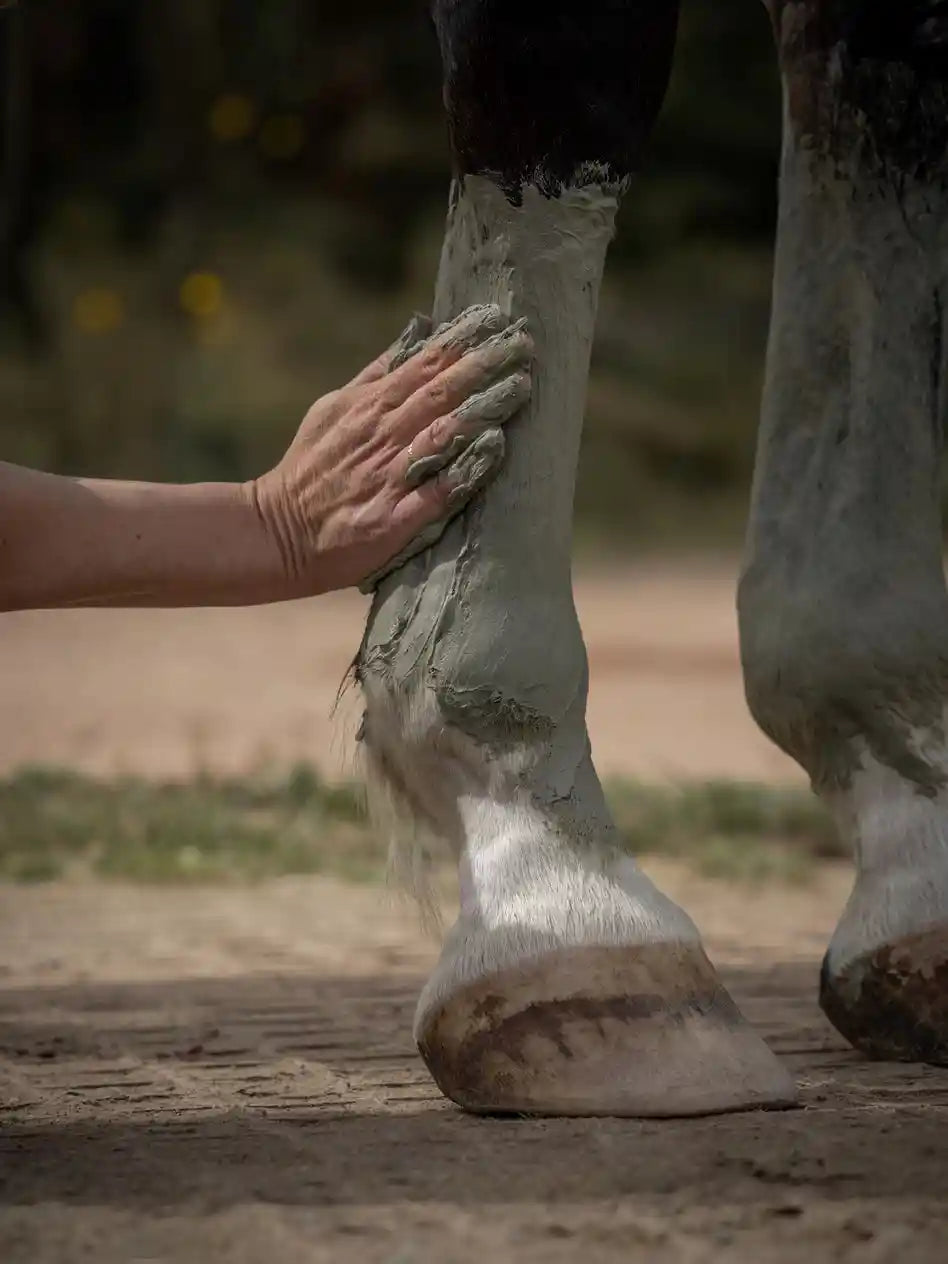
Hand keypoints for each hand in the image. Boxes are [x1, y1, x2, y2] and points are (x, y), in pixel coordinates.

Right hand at [250, 305, 532, 596]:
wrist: (277, 533)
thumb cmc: (312, 469)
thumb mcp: (334, 408)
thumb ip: (377, 373)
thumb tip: (418, 330)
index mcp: (368, 406)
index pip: (424, 364)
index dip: (463, 340)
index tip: (500, 320)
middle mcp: (380, 436)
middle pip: (440, 391)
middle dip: (484, 364)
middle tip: (525, 344)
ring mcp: (387, 477)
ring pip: (443, 432)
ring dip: (484, 407)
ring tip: (521, 386)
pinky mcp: (392, 519)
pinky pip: (436, 490)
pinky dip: (465, 468)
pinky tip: (494, 449)